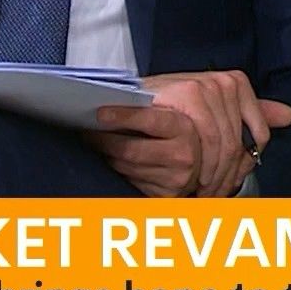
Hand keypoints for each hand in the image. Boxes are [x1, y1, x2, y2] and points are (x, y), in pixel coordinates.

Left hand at [86, 104, 200, 196]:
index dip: (123, 117)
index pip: (149, 121)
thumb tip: (111, 94)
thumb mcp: (171, 101)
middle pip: (130, 150)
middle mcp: (182, 156)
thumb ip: (146, 98)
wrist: (205, 146)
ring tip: (95, 141)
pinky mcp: (166, 194)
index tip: (100, 114)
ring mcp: (175, 178)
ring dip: (107, 155)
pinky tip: (113, 157)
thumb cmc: (180, 120)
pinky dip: (118, 169)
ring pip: (126, 168)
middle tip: (86, 129)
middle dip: (103, 140)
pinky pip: (131, 181)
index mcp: (183, 128)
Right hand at [145, 72, 290, 196]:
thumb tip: (288, 116)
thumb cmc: (170, 109)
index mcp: (237, 84)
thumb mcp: (213, 111)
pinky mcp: (190, 93)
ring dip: (214, 176)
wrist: (127, 102)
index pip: (259, 135)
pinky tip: (194, 180)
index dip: (245, 165)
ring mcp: (209, 86)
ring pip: (226, 144)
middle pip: (240, 143)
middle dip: (227, 177)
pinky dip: (202, 164)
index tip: (230, 185)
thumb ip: (251, 113)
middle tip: (214, 196)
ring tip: (203, 192)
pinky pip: (208, 137)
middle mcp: (226, 82)